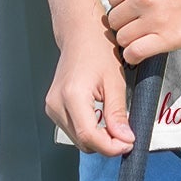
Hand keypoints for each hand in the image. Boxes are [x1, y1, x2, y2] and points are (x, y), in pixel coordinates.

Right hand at [46, 22, 134, 155]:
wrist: (79, 33)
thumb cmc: (97, 49)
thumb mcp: (115, 81)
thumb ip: (118, 114)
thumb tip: (124, 139)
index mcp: (72, 96)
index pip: (90, 137)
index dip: (112, 147)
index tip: (129, 143)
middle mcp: (57, 103)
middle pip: (83, 142)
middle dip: (107, 144)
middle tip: (125, 133)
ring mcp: (52, 106)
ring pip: (78, 140)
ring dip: (98, 139)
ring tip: (113, 122)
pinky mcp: (53, 107)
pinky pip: (73, 131)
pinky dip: (89, 131)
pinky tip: (100, 118)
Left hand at [104, 0, 180, 63]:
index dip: (121, 5)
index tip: (132, 10)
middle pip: (115, 19)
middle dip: (123, 23)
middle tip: (137, 25)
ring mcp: (154, 19)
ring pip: (122, 37)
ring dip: (128, 40)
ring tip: (141, 39)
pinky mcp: (167, 39)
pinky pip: (135, 52)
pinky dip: (133, 55)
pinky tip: (140, 52)